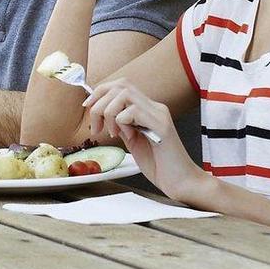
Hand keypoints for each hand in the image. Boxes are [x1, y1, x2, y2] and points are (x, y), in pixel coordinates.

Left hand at [84, 79, 203, 201]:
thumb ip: (123, 126)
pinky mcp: (161, 127)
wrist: (181, 182)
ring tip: (113, 133)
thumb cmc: (160, 166)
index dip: (100, 92)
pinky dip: (122, 122)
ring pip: (124, 94)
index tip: (88, 107)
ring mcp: (159, 115)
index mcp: (148, 110)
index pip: (121, 85)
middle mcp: (155, 108)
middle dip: (99, 103)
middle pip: (120, 86)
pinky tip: (128, 137)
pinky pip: (133, 112)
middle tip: (96, 127)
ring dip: (109, 112)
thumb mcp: (134, 142)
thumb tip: (104, 116)